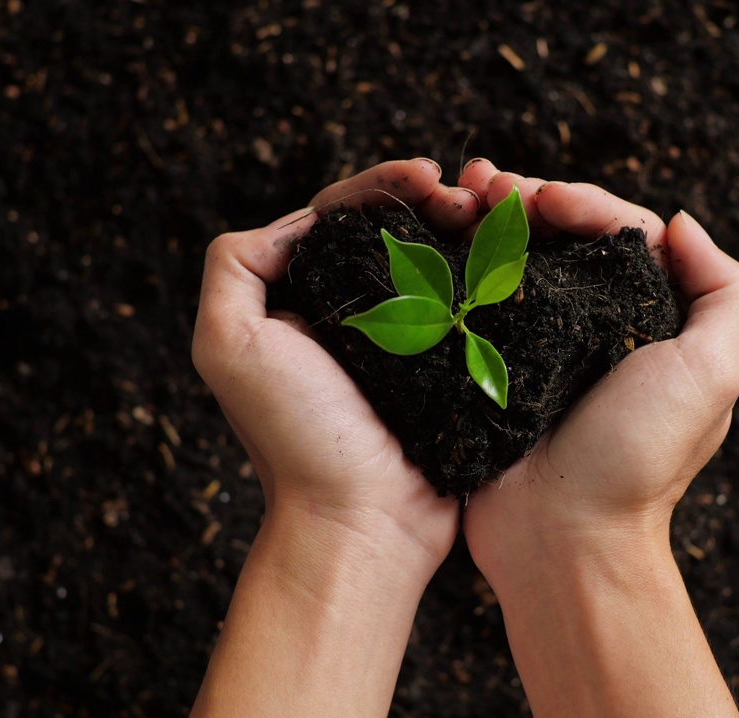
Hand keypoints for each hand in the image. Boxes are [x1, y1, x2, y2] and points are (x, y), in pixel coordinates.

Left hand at [189, 159, 479, 717]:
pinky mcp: (449, 369)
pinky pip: (470, 306)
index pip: (339, 217)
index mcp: (299, 298)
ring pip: (437, 262)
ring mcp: (404, 341)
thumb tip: (298, 222)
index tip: (428, 176)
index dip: (381, 185)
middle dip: (430, 198)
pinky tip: (511, 253)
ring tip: (497, 209)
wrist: (363, 520)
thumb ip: (235, 264)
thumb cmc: (294, 436)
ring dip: (467, 227)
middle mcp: (350, 314)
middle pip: (393, 231)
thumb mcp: (227, 343)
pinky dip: (489, 274)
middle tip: (469, 192)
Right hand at [457, 160, 738, 717]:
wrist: (561, 537)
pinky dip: (458, 267)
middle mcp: (595, 328)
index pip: (619, 232)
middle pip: (563, 239)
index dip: (581, 201)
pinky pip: (475, 304)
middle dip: (526, 199)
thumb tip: (682, 222)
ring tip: (456, 195)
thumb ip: (724, 291)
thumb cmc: (639, 458)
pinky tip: (436, 241)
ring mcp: (537, 348)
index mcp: (649, 320)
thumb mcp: (712, 373)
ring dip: (487, 222)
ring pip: (515, 262)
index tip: (539, 197)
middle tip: (483, 180)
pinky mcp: (490, 370)